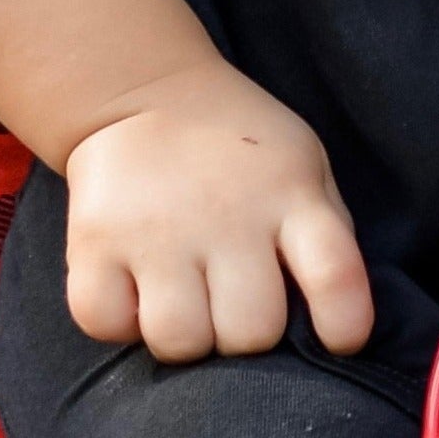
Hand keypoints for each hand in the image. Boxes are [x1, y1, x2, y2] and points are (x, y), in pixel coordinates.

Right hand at [59, 63, 373, 363]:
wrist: (144, 94)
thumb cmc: (240, 153)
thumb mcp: (304, 170)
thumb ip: (325, 236)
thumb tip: (331, 319)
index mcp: (291, 197)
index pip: (335, 276)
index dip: (345, 325)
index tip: (339, 342)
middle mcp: (227, 217)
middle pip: (250, 332)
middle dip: (246, 337)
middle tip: (233, 307)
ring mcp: (156, 231)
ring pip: (178, 341)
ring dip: (185, 339)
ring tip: (186, 306)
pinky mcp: (93, 241)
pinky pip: (105, 324)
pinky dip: (119, 323)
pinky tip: (135, 293)